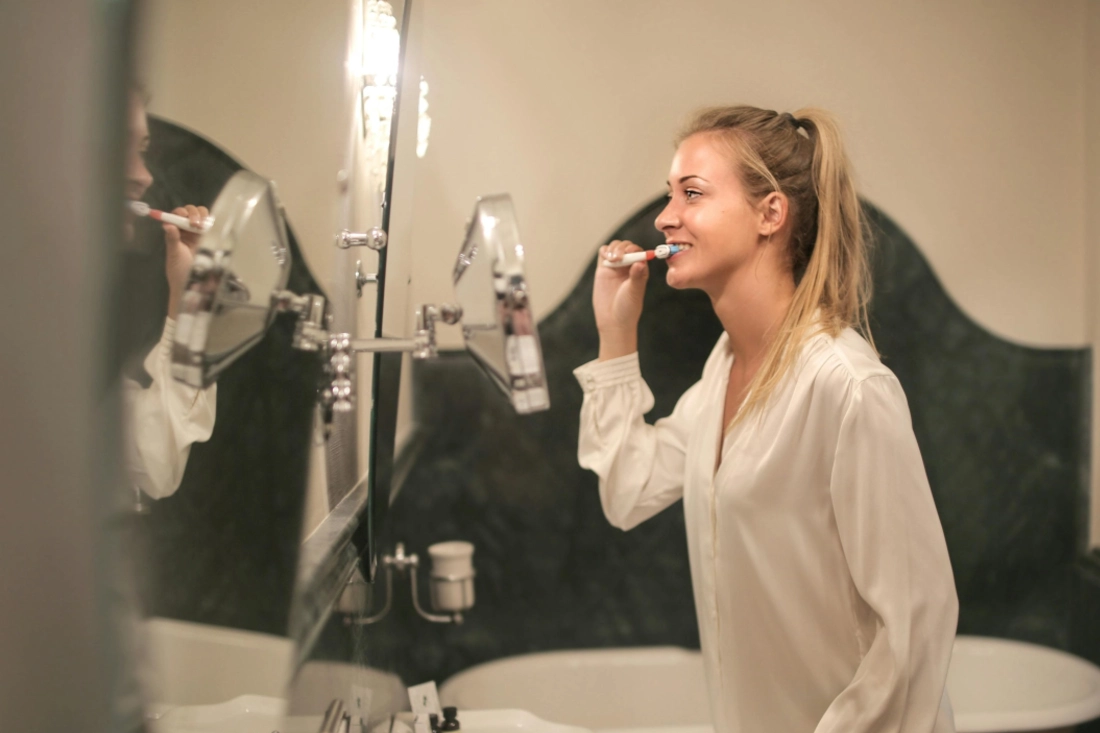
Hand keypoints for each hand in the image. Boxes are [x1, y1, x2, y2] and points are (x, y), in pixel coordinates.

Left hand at [164, 204, 207, 318]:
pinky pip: (212, 226)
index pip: (178, 214)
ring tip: (202, 226)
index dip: (182, 212)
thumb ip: (172, 239)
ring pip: (203, 216)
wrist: (192, 284)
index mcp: (176, 231)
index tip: (184, 218)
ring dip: (203, 217)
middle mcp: (187, 230)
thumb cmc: (179, 270)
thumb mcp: (174, 254)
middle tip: (195, 224)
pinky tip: (210, 230)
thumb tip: (167, 225)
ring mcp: (200, 234)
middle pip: (191, 212)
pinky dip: (211, 224)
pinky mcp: (210, 239)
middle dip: (194, 213)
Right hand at [593, 240, 647, 359]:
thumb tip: (640, 263)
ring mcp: (615, 267)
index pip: (639, 251)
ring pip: (615, 247)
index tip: (630, 253)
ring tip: (612, 259)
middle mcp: (628, 266)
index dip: (634, 249)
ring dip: (613, 248)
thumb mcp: (634, 292)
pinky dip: (605, 251)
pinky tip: (606, 259)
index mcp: (640, 269)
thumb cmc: (628, 308)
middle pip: (626, 246)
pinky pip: (603, 253)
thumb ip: (637, 277)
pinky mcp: (603, 269)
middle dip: (622, 248)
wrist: (612, 320)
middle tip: (619, 257)